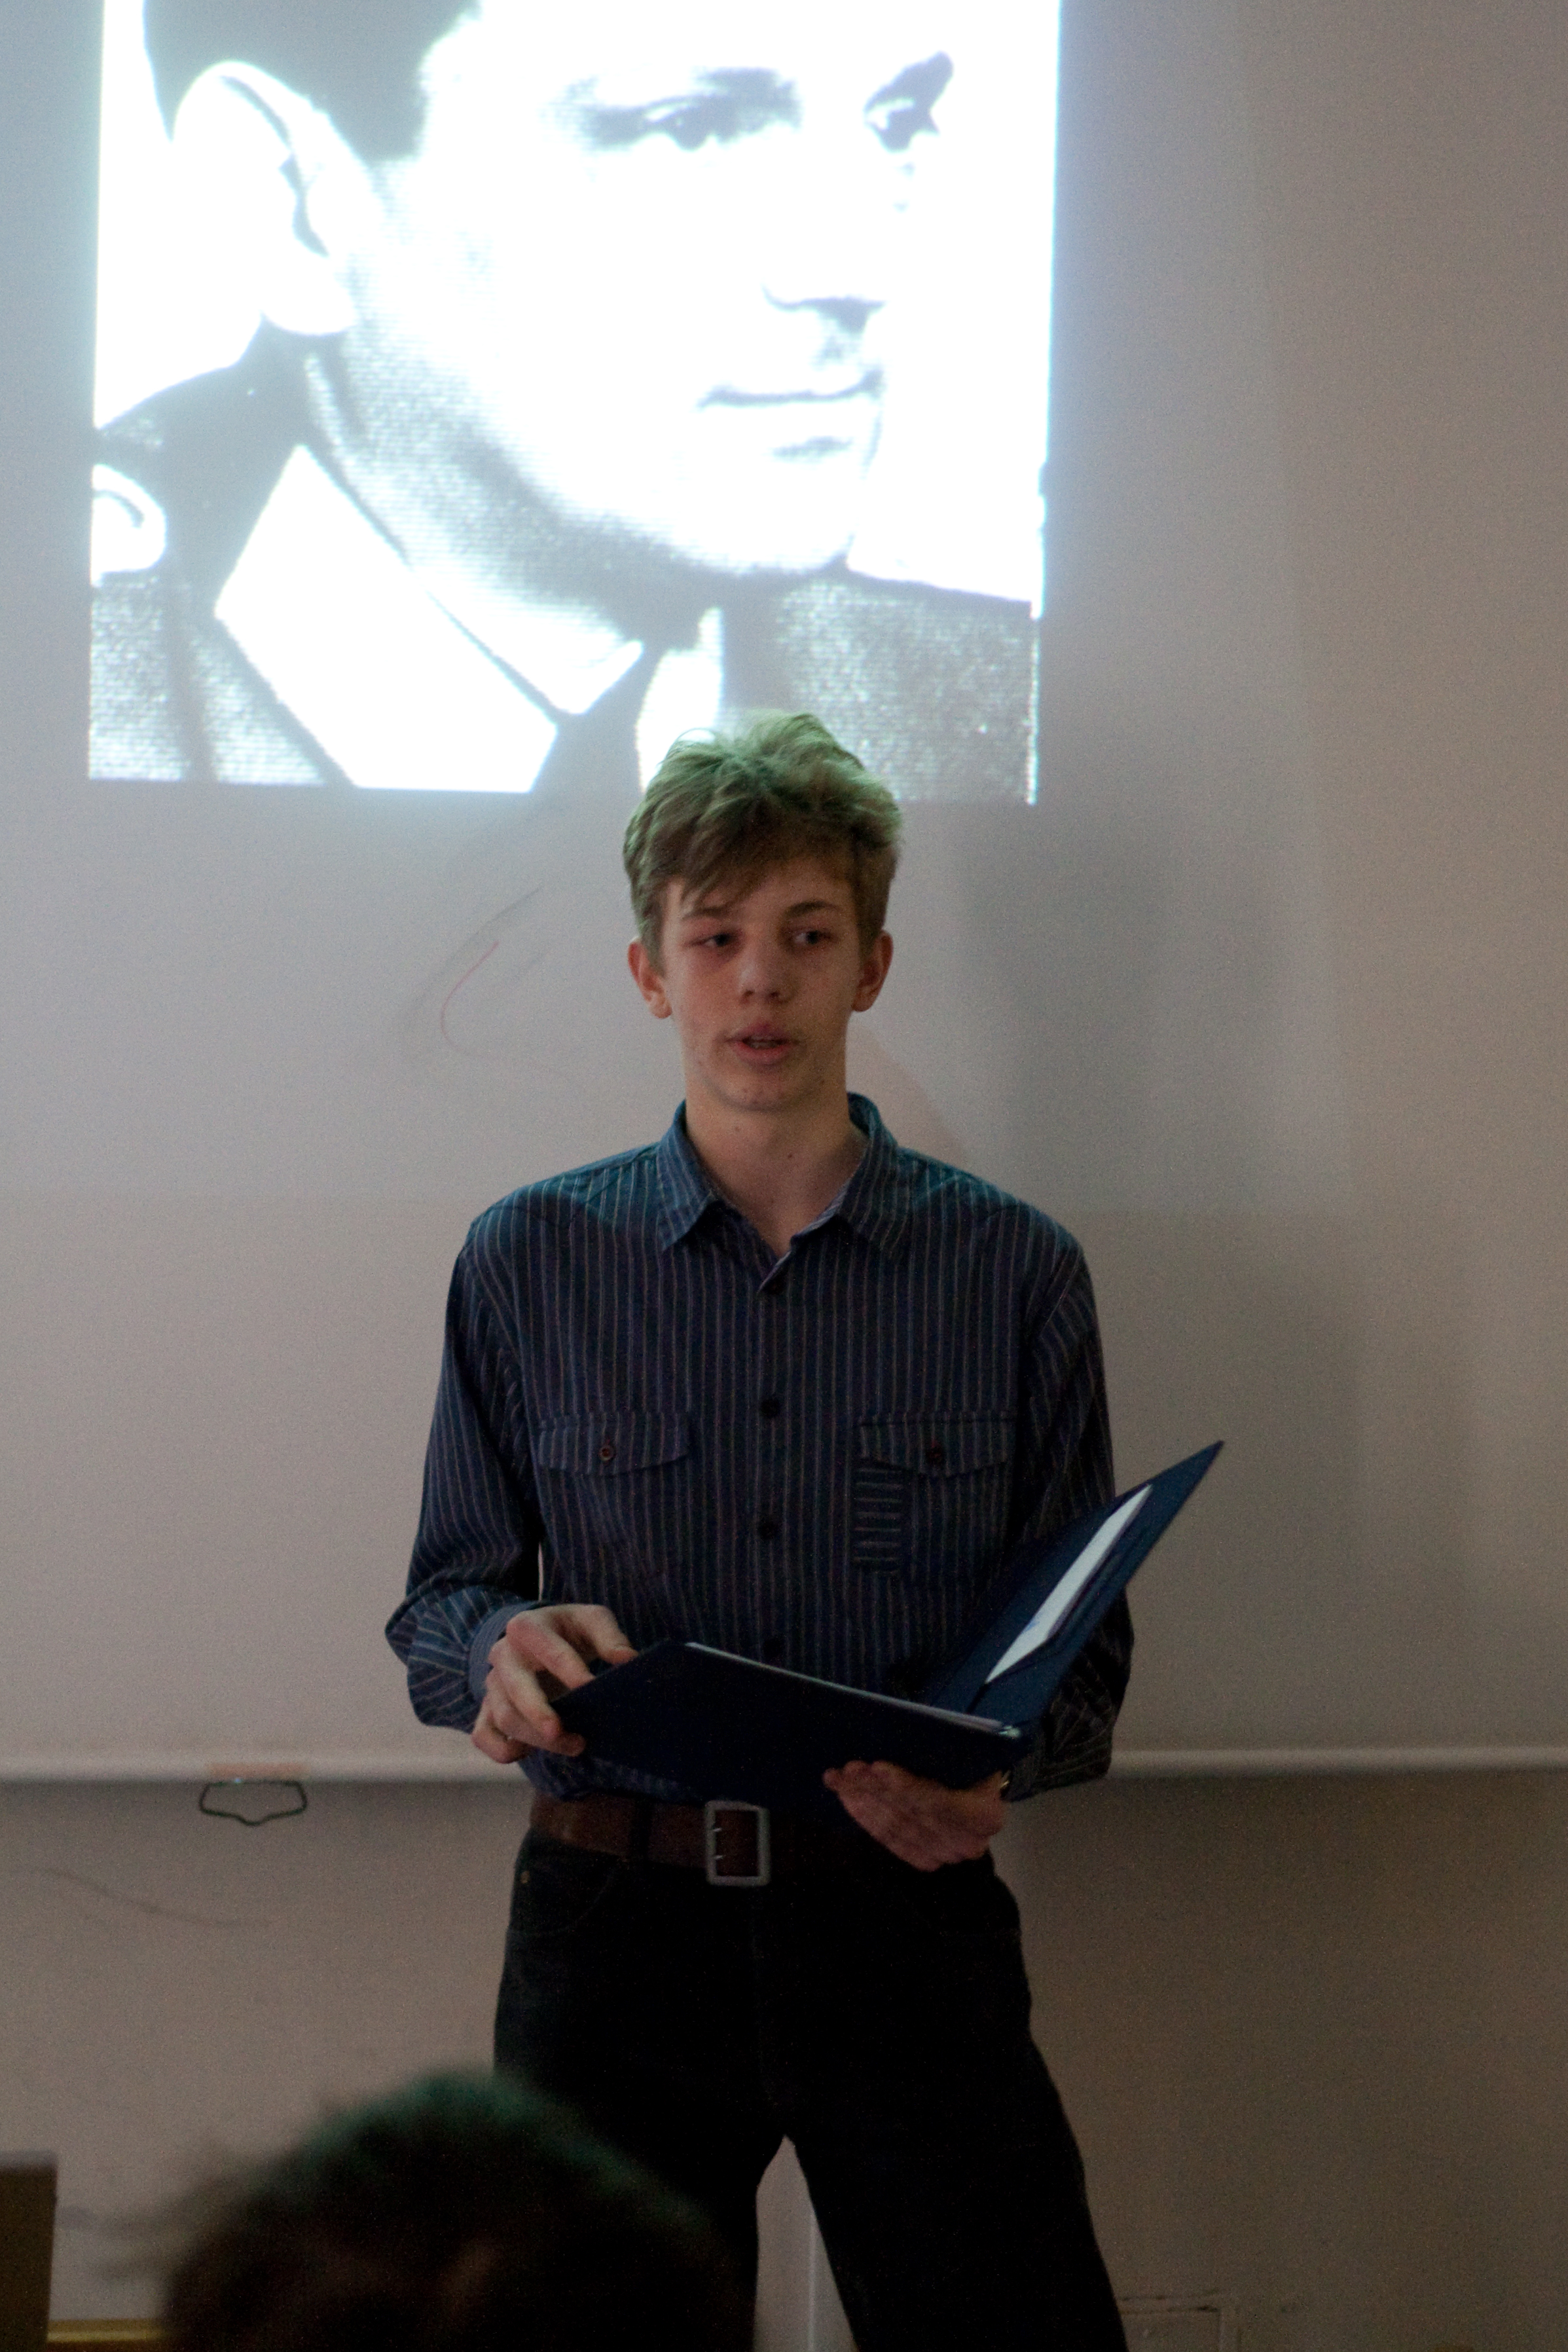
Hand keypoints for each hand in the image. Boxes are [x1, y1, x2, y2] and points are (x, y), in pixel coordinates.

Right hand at [471, 1604, 636, 1765]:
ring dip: (537, 1738)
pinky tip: (528, 1753)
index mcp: (527, 1626)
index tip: (590, 1688)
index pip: (547, 1649)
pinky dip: (501, 1750)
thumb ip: (609, 1637)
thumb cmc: (569, 1631)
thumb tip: (628, 1660)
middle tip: (561, 1732)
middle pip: (514, 1687)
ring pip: (504, 1716)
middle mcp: (503, 1655)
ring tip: (576, 1744)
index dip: (568, 1669)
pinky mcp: (487, 1710)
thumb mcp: (591, 1620)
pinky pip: (482, 1735)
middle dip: (537, 1712)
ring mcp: (492, 1684)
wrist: (537, 1637)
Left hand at [823, 1759, 1007, 1870]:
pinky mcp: (923, 1859)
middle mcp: (968, 1843)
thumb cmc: (971, 1763)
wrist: (979, 1790)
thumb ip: (943, 1750)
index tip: (877, 1767)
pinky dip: (865, 1817)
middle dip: (876, 1789)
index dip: (907, 1786)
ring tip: (838, 1778)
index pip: (941, 1803)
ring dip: (863, 1800)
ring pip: (895, 1826)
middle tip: (848, 1767)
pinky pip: (888, 1839)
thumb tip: (903, 1734)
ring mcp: (944, 1855)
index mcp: (985, 1815)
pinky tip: (846, 1797)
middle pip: (912, 1815)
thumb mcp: (966, 1751)